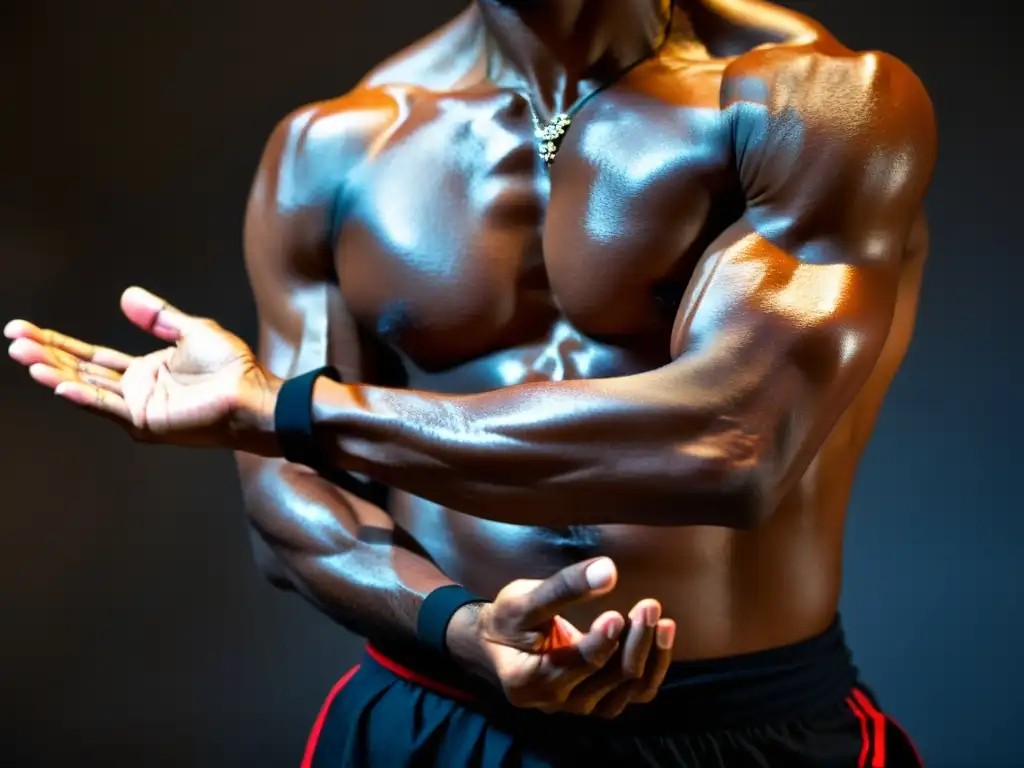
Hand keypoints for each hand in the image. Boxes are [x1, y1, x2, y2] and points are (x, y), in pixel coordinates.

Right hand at [5, 287, 278, 452]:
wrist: (253, 394)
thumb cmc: (233, 368)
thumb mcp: (192, 330)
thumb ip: (158, 316)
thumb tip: (126, 296)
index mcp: (144, 372)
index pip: (91, 356)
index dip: (59, 343)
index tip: (26, 329)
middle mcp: (135, 392)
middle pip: (80, 371)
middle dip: (45, 354)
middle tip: (13, 339)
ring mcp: (138, 409)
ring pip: (86, 388)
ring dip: (53, 373)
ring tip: (24, 357)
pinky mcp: (146, 421)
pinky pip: (108, 407)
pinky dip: (83, 397)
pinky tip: (59, 385)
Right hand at [447, 557, 675, 718]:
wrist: (498, 646)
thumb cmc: (507, 619)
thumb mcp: (523, 599)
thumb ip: (563, 587)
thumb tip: (608, 570)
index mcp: (531, 681)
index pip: (577, 665)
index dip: (602, 641)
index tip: (618, 614)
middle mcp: (558, 702)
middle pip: (610, 679)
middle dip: (635, 641)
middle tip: (649, 605)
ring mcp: (581, 706)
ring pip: (629, 690)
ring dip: (650, 654)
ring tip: (663, 621)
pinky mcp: (599, 700)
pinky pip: (635, 692)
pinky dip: (654, 666)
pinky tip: (664, 635)